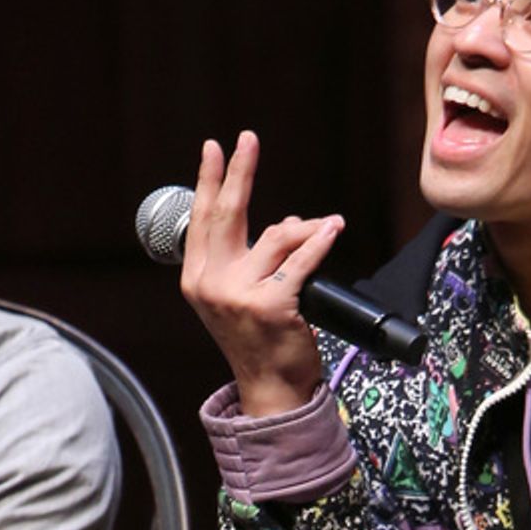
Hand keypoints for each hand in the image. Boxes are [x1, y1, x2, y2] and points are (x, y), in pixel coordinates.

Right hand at [181, 131, 344, 415]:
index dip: (209, 180)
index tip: (214, 148)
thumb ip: (245, 261)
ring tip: (325, 227)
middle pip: (228, 213)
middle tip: (248, 139)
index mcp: (197, 279)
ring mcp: (239, 294)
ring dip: (306, 228)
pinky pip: (302, 261)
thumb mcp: (236, 299)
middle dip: (240, 171)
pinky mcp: (272, 305)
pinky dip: (320, 241)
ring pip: (277, 236)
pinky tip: (333, 228)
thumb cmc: (260, 342)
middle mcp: (212, 283)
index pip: (201, 218)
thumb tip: (284, 223)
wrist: (272, 390)